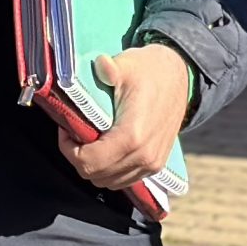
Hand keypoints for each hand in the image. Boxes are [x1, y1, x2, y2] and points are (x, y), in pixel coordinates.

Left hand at [59, 43, 192, 206]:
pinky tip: (105, 148)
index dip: (68, 148)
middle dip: (78, 156)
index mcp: (132, 136)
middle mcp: (144, 156)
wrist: (180, 76)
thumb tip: (100, 63)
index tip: (66, 129)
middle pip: (95, 175)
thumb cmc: (149, 69)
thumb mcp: (127, 65)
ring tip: (89, 140)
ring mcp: (152, 164)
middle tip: (74, 133)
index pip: (88, 162)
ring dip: (94, 165)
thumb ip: (109, 69)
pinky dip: (110, 169)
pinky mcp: (156, 166)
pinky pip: (124, 179)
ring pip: (109, 181)